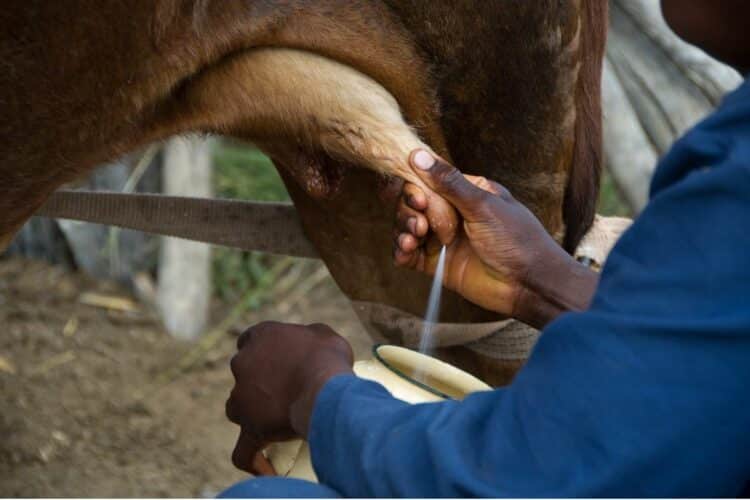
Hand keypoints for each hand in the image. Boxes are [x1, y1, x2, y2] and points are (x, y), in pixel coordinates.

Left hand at [225, 321, 353, 473]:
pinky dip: (251, 458)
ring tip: (275, 423)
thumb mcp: (324, 335)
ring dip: (250, 413)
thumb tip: (312, 346)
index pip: (250, 340)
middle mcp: (243, 362)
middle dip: (258, 381)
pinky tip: (263, 467)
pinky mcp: (248, 426)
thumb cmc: (327, 359)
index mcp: (260, 336)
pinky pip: (243, 449)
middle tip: (285, 391)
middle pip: (244, 372)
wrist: (324, 389)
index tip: (276, 359)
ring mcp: (241, 396)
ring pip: (237, 407)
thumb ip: (310, 336)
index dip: (261, 350)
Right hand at [394, 150, 597, 326]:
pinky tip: (406, 252)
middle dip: (408, 211)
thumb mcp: (484, 205)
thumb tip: (418, 155)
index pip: (427, 179)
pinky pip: (409, 254)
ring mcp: (443, 238)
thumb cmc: (517, 240)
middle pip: (412, 203)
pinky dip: (401, 252)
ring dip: (402, 229)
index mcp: (465, 192)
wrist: (530, 284)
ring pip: (407, 226)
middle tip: (420, 224)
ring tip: (413, 239)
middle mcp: (451, 212)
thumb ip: (449, 183)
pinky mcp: (437, 264)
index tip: (418, 199)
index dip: (414, 186)